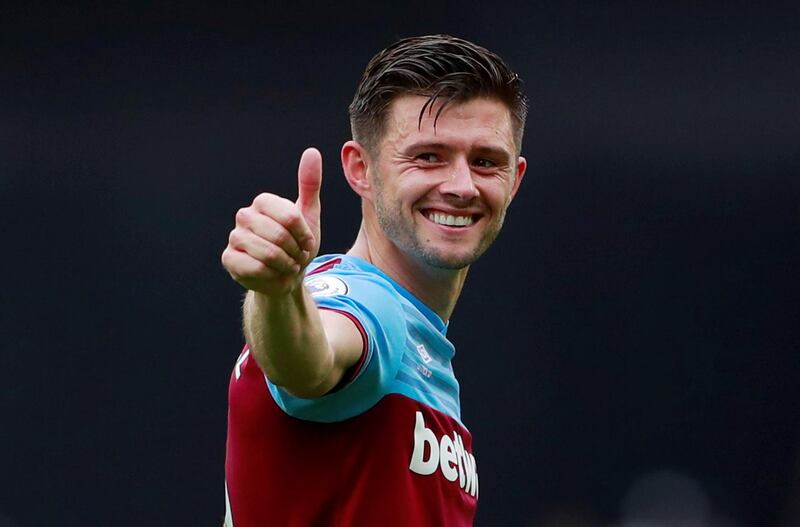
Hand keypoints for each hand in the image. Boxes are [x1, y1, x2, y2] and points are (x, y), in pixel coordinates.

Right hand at [221, 148, 322, 295]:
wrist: (287, 276)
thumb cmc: (298, 245)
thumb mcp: (309, 215)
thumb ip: (309, 185)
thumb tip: (312, 151)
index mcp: (263, 202)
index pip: (290, 217)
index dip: (304, 235)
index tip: (306, 242)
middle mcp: (244, 215)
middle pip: (279, 236)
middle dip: (295, 252)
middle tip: (296, 257)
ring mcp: (234, 237)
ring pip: (268, 253)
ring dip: (286, 265)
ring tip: (287, 265)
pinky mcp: (228, 259)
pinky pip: (256, 268)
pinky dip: (272, 275)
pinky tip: (273, 273)